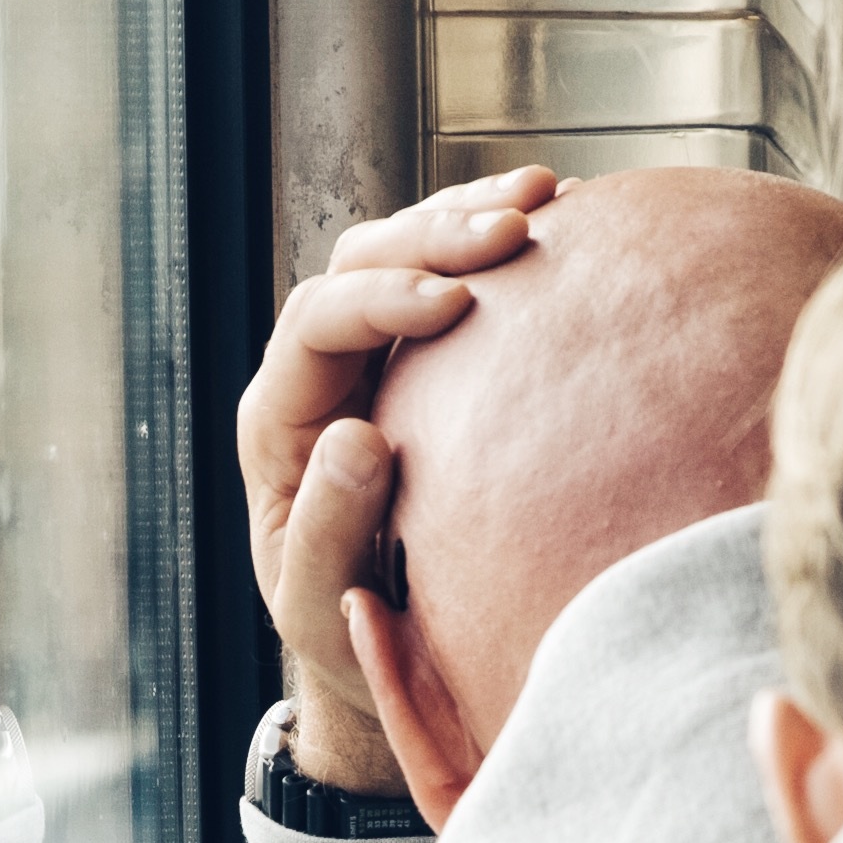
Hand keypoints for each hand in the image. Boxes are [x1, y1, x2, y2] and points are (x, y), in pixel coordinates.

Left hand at [239, 165, 555, 789]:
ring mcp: (373, 360)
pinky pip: (457, 281)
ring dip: (470, 215)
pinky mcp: (429, 364)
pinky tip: (564, 223)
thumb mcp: (320, 607)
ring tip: (548, 196)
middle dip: (435, 234)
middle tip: (517, 227)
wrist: (384, 647)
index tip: (454, 304)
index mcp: (277, 423)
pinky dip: (502, 247)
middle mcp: (318, 375)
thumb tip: (354, 438)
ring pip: (406, 251)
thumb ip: (325, 532)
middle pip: (359, 263)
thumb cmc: (345, 634)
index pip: (315, 325)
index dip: (381, 299)